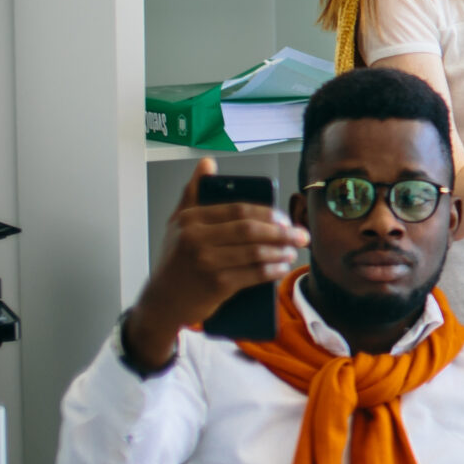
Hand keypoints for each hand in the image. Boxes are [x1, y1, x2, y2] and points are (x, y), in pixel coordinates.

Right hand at [125, 161, 309, 369]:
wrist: (163, 300)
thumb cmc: (176, 259)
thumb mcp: (177, 223)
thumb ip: (194, 192)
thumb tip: (207, 162)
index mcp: (190, 219)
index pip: (238, 209)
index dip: (268, 213)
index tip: (285, 218)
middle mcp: (195, 239)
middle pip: (250, 230)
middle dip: (282, 232)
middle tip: (301, 235)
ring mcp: (206, 262)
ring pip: (255, 252)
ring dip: (281, 251)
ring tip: (293, 251)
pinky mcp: (216, 284)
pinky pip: (254, 274)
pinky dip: (272, 270)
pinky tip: (282, 267)